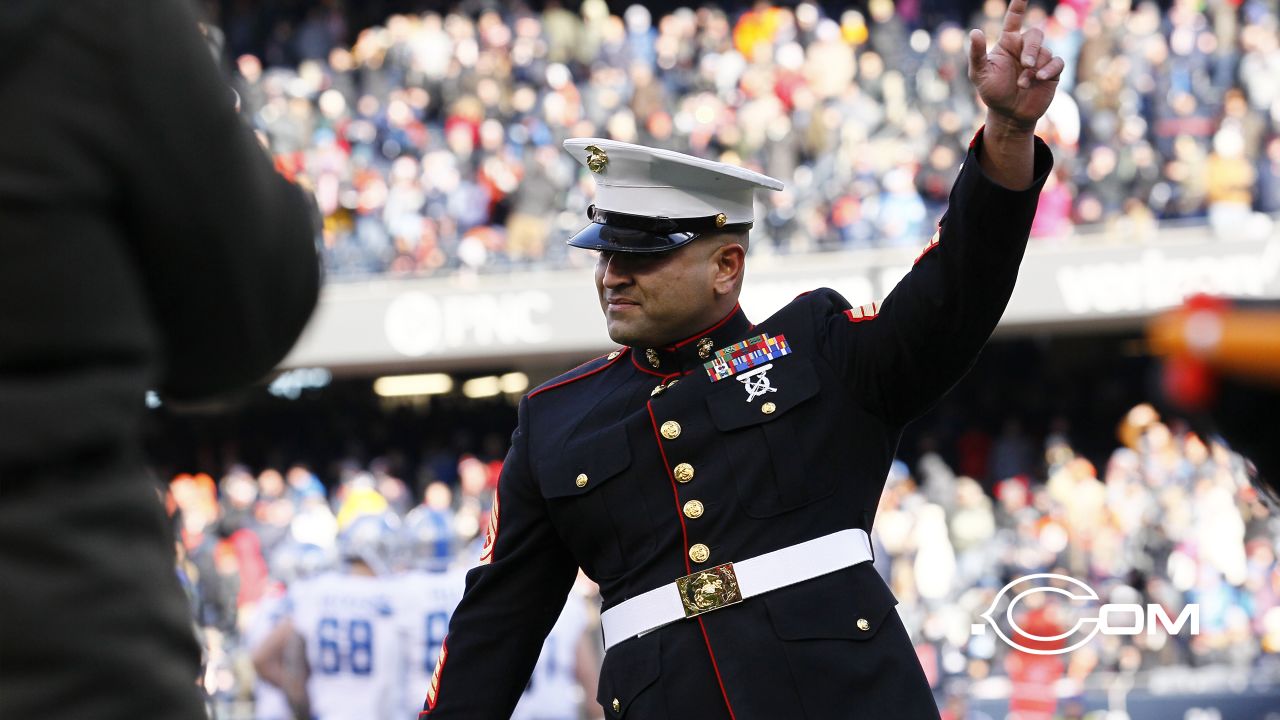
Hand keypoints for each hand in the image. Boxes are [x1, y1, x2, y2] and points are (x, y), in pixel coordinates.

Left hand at [968, 0, 1064, 131]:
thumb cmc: (993, 92)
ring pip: (1045, 52)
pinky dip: (1049, 69)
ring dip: (1034, 68)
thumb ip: (977, 54)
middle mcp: (1025, 48)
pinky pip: (1057, 62)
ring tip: (1023, 84)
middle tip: (1025, 64)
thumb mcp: (979, 74)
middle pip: (1035, 34)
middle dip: (1031, 48)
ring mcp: (1040, 59)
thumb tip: (975, 32)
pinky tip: (1040, 78)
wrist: (1009, 114)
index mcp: (1008, 44)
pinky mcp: (1051, 72)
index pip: (1014, 19)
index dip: (1018, 5)